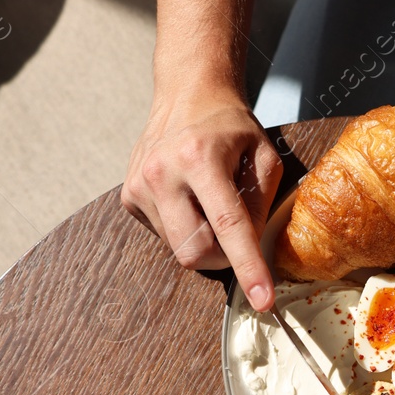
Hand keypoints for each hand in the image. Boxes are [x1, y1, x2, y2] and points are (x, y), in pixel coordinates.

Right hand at [121, 88, 283, 310]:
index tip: (262, 300)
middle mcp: (162, 173)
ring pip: (179, 248)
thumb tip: (253, 248)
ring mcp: (139, 186)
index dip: (247, 267)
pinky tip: (187, 197)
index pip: (227, 225)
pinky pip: (164, 235)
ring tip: (208, 199)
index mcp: (199, 158)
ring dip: (203, 238)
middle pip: (195, 251)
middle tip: (238, 237)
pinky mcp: (130, 197)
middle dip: (223, 258)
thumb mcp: (263, 156)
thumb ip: (263, 203)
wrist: (187, 95)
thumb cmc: (230, 126)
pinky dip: (184, 226)